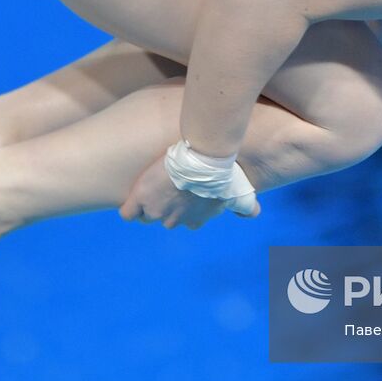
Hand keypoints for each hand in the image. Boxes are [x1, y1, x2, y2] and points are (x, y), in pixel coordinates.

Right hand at [118, 154, 260, 229]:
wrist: (204, 160)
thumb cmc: (222, 175)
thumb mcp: (236, 193)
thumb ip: (245, 207)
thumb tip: (254, 214)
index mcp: (195, 220)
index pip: (185, 221)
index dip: (183, 206)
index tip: (184, 192)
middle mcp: (175, 221)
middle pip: (164, 218)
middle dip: (165, 205)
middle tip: (169, 185)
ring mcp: (156, 212)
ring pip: (147, 215)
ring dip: (148, 204)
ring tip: (151, 188)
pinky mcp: (141, 200)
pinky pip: (128, 213)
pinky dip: (129, 208)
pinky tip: (134, 198)